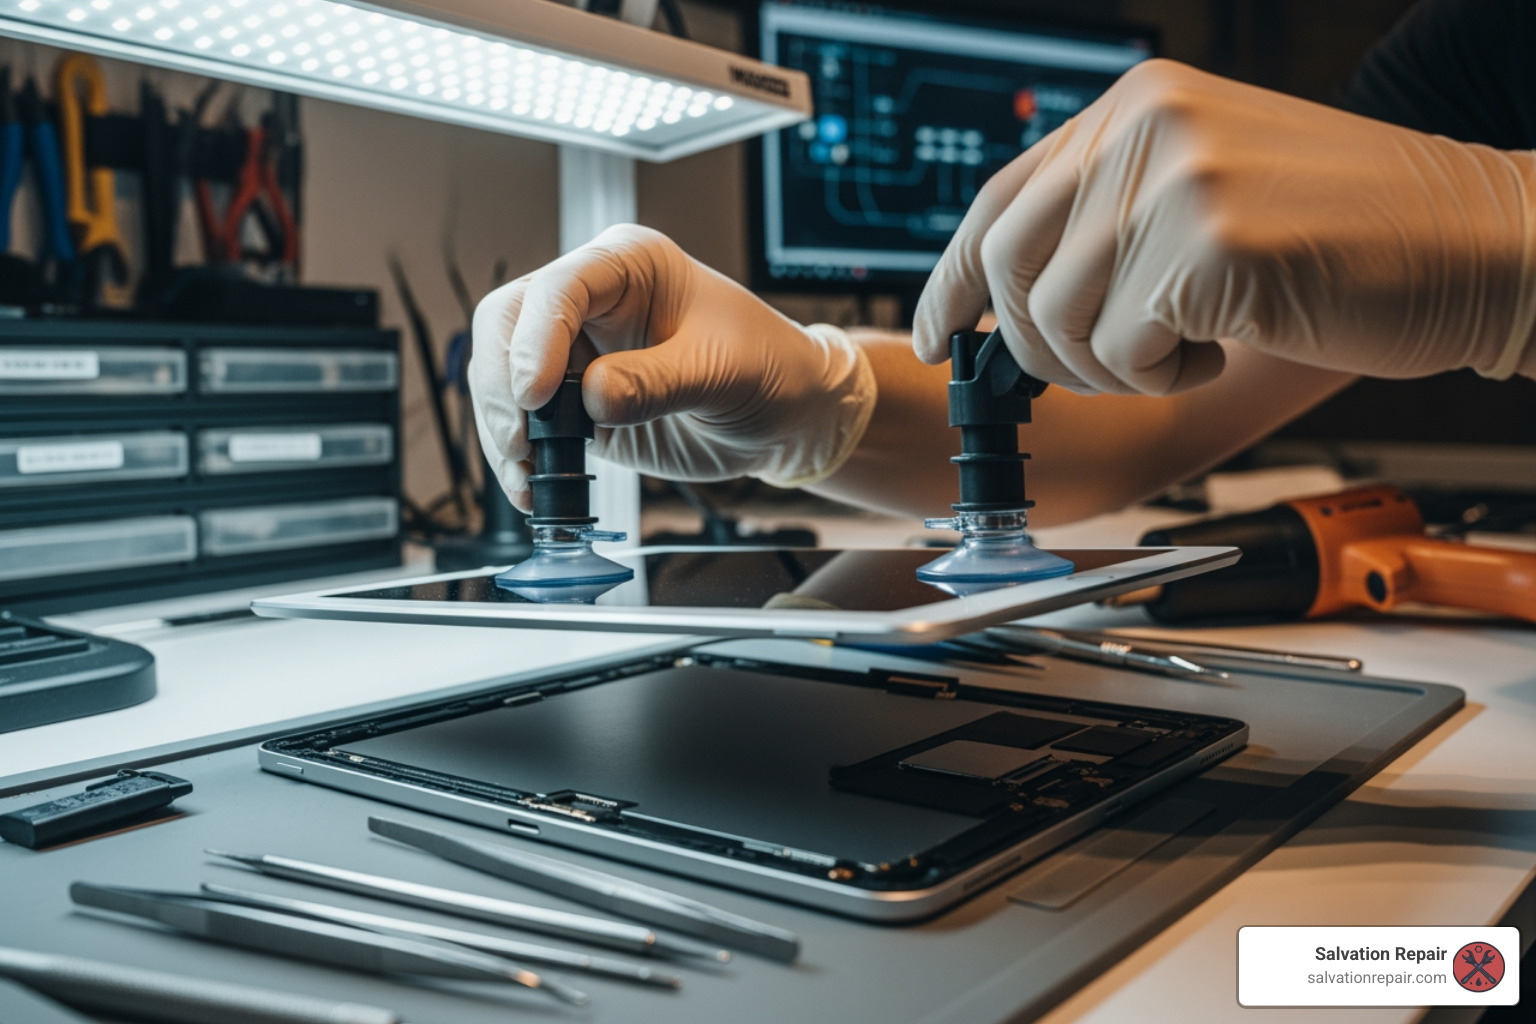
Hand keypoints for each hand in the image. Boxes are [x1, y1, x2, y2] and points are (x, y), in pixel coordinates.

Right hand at [470, 225, 874, 509]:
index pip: (558, 287)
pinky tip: (533, 483)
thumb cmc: (769, 367)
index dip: (536, 338)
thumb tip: (592, 397)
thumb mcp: (722, 370)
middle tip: (520, 437)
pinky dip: (518, 456)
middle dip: (501, 383)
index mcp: (628, 266)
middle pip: (506, 323)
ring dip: (501, 426)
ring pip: (502, 375)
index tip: (537, 392)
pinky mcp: (577, 403)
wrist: (786, 416)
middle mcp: (592, 303)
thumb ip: (657, 382)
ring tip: (526, 471)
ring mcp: (578, 352)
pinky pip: (525, 422)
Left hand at [914, 59, 1535, 394]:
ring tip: (1186, 346)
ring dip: (1112, 366)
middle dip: (1039, 344)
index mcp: (1135, 107)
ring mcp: (1176, 179)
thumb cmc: (1351, 233)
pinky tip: (1222, 347)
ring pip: (1059, 319)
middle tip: (1103, 364)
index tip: (935, 334)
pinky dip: (1163, 377)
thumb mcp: (1206, 192)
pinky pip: (1122, 352)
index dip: (952, 280)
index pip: (998, 199)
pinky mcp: (1210, 246)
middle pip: (1010, 267)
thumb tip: (1009, 291)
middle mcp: (1144, 126)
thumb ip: (1110, 215)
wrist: (1479, 242)